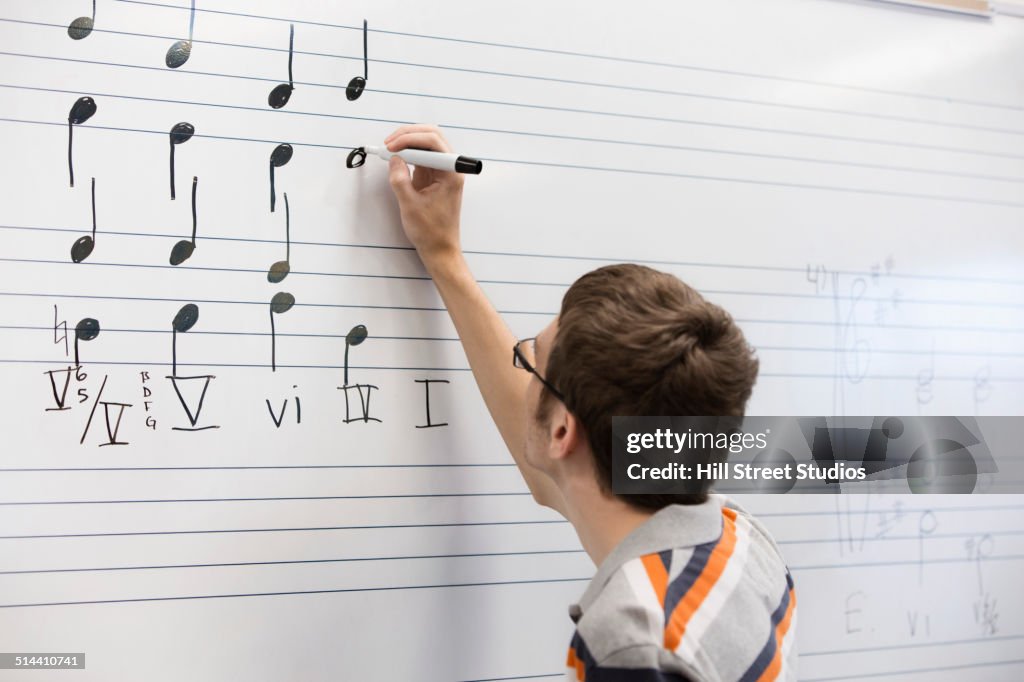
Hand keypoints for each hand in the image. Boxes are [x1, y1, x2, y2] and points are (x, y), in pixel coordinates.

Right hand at [385, 124, 464, 267]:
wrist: (440, 249)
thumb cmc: (431, 232)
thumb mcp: (410, 205)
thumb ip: (400, 180)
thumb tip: (394, 159)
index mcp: (451, 173)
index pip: (433, 141)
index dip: (410, 139)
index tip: (391, 147)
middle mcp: (450, 168)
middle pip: (432, 137)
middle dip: (408, 135)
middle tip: (389, 144)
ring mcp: (442, 171)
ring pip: (427, 144)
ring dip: (407, 143)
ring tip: (389, 149)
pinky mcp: (434, 176)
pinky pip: (422, 157)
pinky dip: (408, 154)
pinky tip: (396, 158)